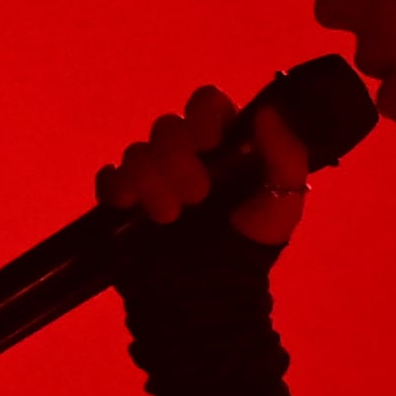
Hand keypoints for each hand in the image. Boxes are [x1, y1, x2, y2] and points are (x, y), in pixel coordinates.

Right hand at [94, 85, 312, 247]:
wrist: (211, 292)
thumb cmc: (251, 242)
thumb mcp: (284, 201)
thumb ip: (287, 155)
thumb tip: (268, 112)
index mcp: (222, 143)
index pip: (206, 103)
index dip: (203, 115)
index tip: (210, 143)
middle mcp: (185, 153)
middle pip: (167, 126)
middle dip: (178, 159)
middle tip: (197, 196)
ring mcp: (151, 176)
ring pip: (136, 152)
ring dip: (152, 183)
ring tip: (169, 218)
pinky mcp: (122, 202)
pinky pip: (108, 178)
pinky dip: (116, 187)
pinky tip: (130, 207)